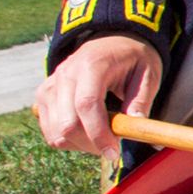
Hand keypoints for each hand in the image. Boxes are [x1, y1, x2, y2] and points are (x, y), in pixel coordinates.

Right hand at [35, 35, 161, 155]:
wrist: (111, 41)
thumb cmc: (132, 59)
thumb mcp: (148, 74)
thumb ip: (142, 101)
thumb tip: (136, 130)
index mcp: (92, 65)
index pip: (86, 105)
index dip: (98, 134)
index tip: (114, 152)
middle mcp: (65, 74)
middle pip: (67, 124)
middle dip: (91, 144)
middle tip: (112, 146)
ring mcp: (50, 85)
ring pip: (55, 132)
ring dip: (79, 144)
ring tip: (101, 136)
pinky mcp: (43, 96)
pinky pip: (49, 131)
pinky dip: (67, 140)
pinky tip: (86, 131)